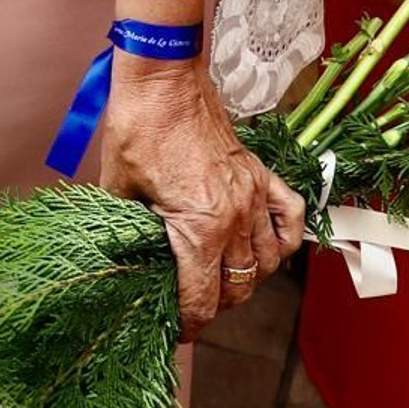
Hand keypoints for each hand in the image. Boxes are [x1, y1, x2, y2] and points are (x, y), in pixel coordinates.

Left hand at [99, 58, 304, 338]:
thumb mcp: (118, 190)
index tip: (178, 329)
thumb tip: (121, 257)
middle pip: (239, 286)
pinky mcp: (260, 172)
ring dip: (247, 278)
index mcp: (200, 227)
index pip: (203, 298)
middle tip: (195, 305)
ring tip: (224, 281)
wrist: (163, 79)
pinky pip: (290, 216)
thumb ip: (126, 230)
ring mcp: (253, 193)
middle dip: (217, 305)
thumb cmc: (137, 128)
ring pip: (266, 260)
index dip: (188, 322)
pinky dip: (285, 238)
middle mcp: (235, 217)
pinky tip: (267, 248)